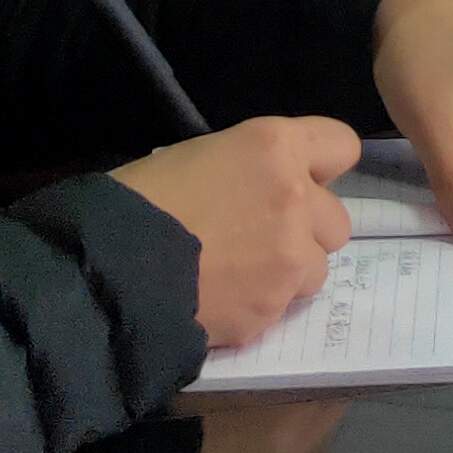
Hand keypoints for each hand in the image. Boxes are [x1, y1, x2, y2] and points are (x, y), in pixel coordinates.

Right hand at [117, 113, 361, 347]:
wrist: (110, 269)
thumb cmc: (141, 199)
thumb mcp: (200, 157)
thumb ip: (249, 169)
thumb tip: (261, 189)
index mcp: (275, 147)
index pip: (341, 146)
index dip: (320, 166)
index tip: (299, 180)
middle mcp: (297, 198)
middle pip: (336, 219)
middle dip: (307, 229)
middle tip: (260, 237)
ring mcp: (291, 256)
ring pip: (316, 268)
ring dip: (288, 271)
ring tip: (239, 274)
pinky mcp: (273, 307)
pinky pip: (283, 306)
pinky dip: (261, 305)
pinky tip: (221, 300)